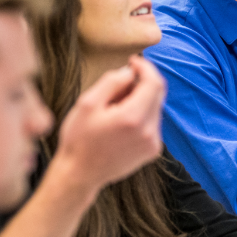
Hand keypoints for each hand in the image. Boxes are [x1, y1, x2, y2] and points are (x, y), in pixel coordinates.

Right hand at [52, 55, 165, 190]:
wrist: (80, 175)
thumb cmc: (78, 138)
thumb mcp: (87, 103)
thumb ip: (111, 82)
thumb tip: (130, 72)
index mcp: (132, 118)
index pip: (154, 83)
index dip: (145, 67)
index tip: (133, 61)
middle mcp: (148, 132)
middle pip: (158, 94)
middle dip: (143, 82)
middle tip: (120, 83)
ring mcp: (153, 143)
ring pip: (156, 108)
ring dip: (141, 99)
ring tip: (115, 107)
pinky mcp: (152, 151)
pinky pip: (153, 122)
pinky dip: (142, 114)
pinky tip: (121, 122)